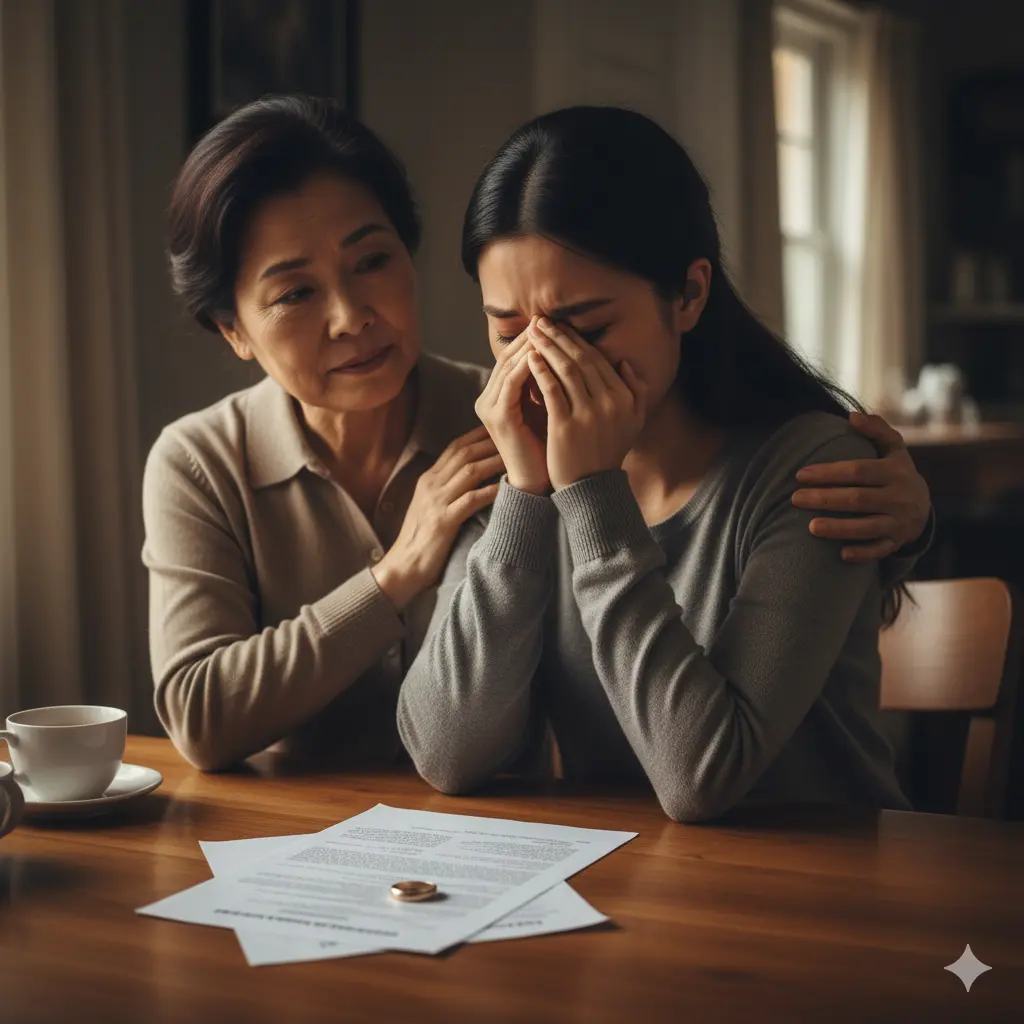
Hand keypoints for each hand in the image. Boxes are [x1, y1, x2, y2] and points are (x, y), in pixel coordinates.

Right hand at [373, 426, 501, 607]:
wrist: (403, 567)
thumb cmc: (420, 541)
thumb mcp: (428, 507)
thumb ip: (445, 490)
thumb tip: (469, 478)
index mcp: (428, 480)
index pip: (454, 447)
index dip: (478, 435)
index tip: (500, 427)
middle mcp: (430, 485)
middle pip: (463, 453)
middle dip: (490, 442)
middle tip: (516, 434)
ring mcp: (436, 502)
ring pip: (469, 471)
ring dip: (494, 461)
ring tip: (516, 456)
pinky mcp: (443, 521)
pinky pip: (471, 500)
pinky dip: (490, 491)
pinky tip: (507, 487)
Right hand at [474, 320, 549, 494]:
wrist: (539, 482)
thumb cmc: (547, 446)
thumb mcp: (546, 407)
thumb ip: (548, 382)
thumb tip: (566, 352)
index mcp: (497, 396)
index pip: (513, 358)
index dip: (532, 340)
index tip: (554, 324)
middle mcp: (488, 399)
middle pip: (508, 357)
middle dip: (530, 338)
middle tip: (550, 319)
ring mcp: (490, 408)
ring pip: (508, 366)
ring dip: (530, 347)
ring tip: (550, 331)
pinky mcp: (498, 417)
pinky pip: (512, 383)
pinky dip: (528, 367)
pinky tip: (546, 355)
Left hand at [527, 317, 647, 490]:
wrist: (590, 488)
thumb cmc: (606, 452)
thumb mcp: (632, 422)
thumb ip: (635, 392)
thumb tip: (625, 363)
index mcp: (624, 398)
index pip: (597, 360)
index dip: (576, 340)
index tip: (559, 326)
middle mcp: (610, 403)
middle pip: (580, 359)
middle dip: (558, 336)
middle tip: (540, 321)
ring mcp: (588, 414)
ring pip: (565, 370)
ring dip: (547, 347)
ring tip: (532, 333)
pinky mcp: (565, 425)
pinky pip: (551, 390)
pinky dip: (540, 371)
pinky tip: (530, 358)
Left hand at [792, 411, 931, 561]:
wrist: (923, 505)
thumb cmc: (896, 472)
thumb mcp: (893, 448)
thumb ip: (875, 429)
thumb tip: (851, 416)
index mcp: (895, 472)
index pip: (858, 471)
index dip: (829, 473)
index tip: (800, 475)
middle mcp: (899, 497)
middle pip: (858, 500)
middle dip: (825, 499)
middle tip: (795, 499)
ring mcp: (899, 522)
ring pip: (867, 528)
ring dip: (839, 528)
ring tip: (810, 527)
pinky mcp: (897, 542)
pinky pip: (879, 550)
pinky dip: (862, 553)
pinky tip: (840, 554)